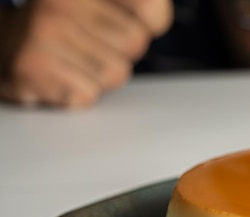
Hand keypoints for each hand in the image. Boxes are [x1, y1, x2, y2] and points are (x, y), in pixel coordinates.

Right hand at [0, 0, 172, 107]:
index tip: (124, 25)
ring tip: (72, 63)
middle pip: (136, 44)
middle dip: (119, 52)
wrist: (3, 48)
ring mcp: (45, 30)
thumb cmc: (60, 29)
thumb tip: (154, 21)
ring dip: (99, 77)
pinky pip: (88, 95)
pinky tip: (57, 77)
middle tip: (88, 47)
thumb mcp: (97, 8)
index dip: (146, 24)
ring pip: (116, 74)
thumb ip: (138, 10)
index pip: (152, 10)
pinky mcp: (33, 65)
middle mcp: (62, 1)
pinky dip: (77, 94)